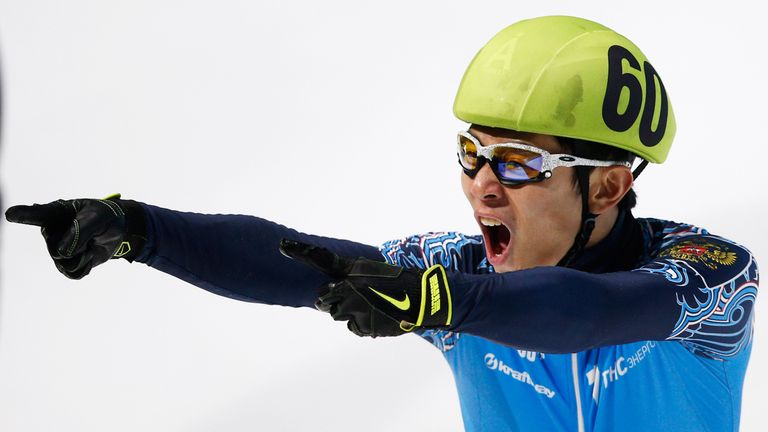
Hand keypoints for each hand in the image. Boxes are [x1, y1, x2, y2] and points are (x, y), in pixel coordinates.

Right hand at [5, 195, 146, 278]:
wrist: (116, 229)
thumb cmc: (103, 217)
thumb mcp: (98, 217)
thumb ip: (81, 230)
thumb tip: (63, 252)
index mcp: (55, 213)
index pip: (38, 215)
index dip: (24, 215)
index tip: (10, 214)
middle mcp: (51, 233)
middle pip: (56, 249)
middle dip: (80, 244)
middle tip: (92, 233)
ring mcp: (56, 249)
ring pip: (65, 263)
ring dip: (84, 256)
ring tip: (90, 243)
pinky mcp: (66, 264)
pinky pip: (74, 273)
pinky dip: (87, 266)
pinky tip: (89, 254)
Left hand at [279, 239, 452, 336]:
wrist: (424, 298)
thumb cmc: (398, 281)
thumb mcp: (373, 271)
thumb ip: (348, 278)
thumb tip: (327, 292)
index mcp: (352, 270)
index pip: (320, 258)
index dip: (298, 251)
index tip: (281, 244)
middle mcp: (350, 289)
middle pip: (325, 299)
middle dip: (334, 300)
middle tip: (358, 298)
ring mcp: (356, 309)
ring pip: (338, 315)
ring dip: (349, 313)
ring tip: (371, 306)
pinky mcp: (365, 326)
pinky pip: (353, 327)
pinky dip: (362, 324)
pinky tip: (377, 316)